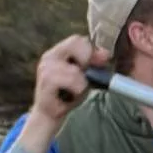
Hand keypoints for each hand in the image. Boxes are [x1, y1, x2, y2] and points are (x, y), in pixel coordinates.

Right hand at [21, 36, 108, 152]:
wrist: (50, 114)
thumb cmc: (68, 93)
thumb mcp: (85, 76)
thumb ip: (94, 63)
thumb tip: (105, 54)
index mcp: (59, 52)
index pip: (79, 39)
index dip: (92, 50)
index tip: (99, 64)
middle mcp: (50, 56)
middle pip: (76, 44)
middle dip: (87, 61)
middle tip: (86, 77)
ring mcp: (46, 67)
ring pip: (77, 69)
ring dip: (82, 83)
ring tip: (75, 90)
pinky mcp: (46, 80)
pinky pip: (73, 81)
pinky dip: (77, 89)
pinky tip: (70, 95)